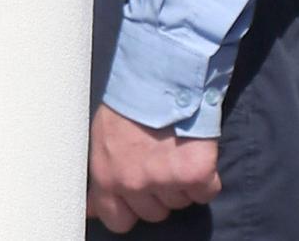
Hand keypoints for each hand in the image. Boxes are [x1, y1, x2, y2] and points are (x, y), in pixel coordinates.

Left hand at [87, 104, 219, 230]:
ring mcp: (164, 180)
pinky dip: (205, 177)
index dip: (128, 210)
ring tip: (173, 150)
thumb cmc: (128, 106)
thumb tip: (92, 211)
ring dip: (180, 183)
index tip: (134, 198)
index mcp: (106, 175)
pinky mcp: (194, 175)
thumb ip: (102, 176)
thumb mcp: (102, 140)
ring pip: (180, 202)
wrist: (158, 78)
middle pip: (154, 213)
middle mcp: (133, 183)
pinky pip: (205, 193)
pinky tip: (193, 152)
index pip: (116, 220)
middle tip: (157, 159)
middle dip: (158, 191)